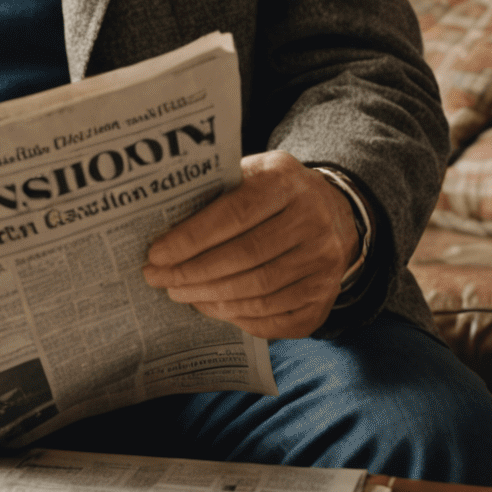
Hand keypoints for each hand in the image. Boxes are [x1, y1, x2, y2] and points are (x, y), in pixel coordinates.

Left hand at [141, 151, 359, 340]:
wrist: (335, 212)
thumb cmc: (275, 192)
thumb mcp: (253, 172)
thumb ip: (219, 191)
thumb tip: (164, 223)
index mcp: (286, 182)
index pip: (234, 214)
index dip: (192, 238)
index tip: (157, 253)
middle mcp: (312, 222)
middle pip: (244, 257)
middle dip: (193, 272)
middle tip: (157, 277)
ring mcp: (323, 264)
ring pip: (259, 292)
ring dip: (210, 298)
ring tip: (179, 293)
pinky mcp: (324, 297)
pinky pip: (276, 318)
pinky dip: (238, 318)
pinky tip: (212, 308)